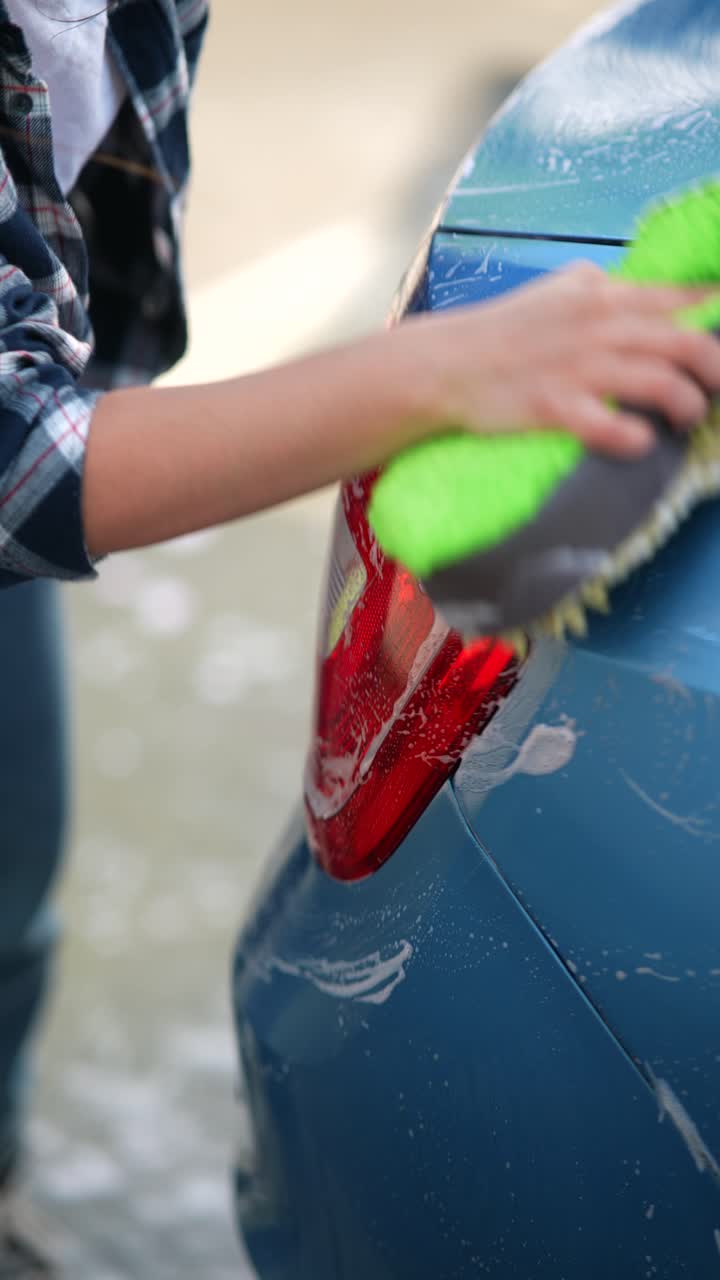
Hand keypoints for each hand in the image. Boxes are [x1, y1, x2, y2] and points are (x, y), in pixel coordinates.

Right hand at [405, 262, 719, 456]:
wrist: (447, 364)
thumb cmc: (504, 330)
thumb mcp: (558, 291)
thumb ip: (604, 290)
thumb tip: (644, 293)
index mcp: (604, 296)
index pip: (681, 300)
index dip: (715, 319)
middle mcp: (599, 327)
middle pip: (685, 344)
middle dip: (715, 370)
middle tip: (716, 389)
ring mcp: (579, 368)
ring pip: (661, 383)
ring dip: (687, 404)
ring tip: (686, 418)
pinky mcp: (555, 407)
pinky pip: (611, 425)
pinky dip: (635, 437)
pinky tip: (641, 442)